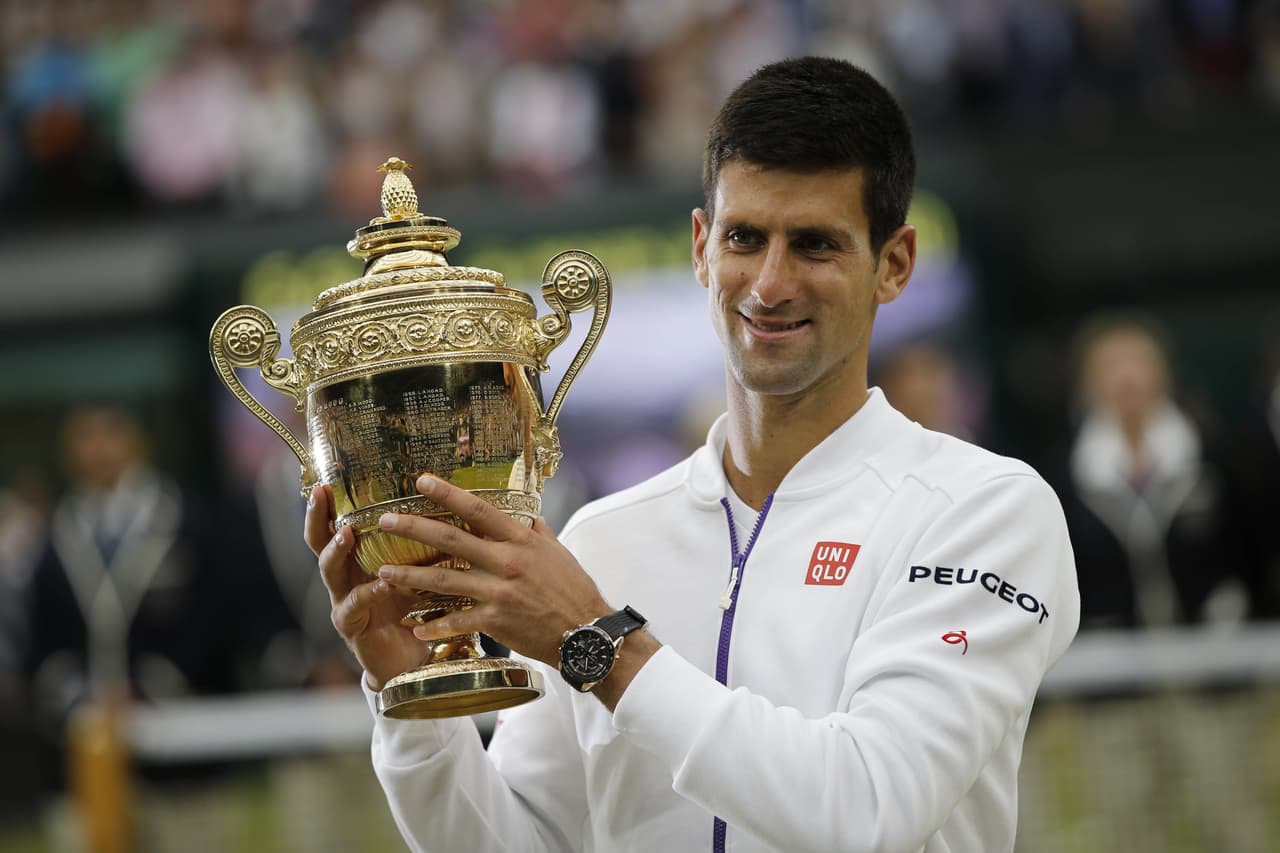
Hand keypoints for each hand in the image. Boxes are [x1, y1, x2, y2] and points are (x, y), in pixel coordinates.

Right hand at [305, 484, 429, 690]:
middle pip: (320, 544)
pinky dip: (369, 592)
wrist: (410, 660)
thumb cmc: (414, 611)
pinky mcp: (352, 626)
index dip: (328, 506)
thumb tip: (445, 509)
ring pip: (330, 571)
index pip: (336, 526)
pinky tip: (383, 583)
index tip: (326, 480)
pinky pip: (355, 605)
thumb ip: (418, 548)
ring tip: (347, 533)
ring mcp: (344, 602)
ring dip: (337, 551)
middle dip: (317, 519)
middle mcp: (344, 578)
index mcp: (358, 561)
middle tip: (321, 496)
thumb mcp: (416, 574)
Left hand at [374, 474, 610, 667]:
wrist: (585, 631)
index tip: (422, 480)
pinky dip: (432, 625)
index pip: (478, 510)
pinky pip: (456, 621)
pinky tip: (412, 626)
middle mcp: (506, 562)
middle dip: (414, 527)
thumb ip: (536, 532)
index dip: (448, 493)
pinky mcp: (495, 621)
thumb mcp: (557, 551)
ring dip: (409, 575)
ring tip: (382, 571)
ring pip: (443, 580)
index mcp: (521, 540)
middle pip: (451, 539)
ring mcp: (498, 592)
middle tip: (386, 521)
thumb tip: (524, 515)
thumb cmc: (573, 589)